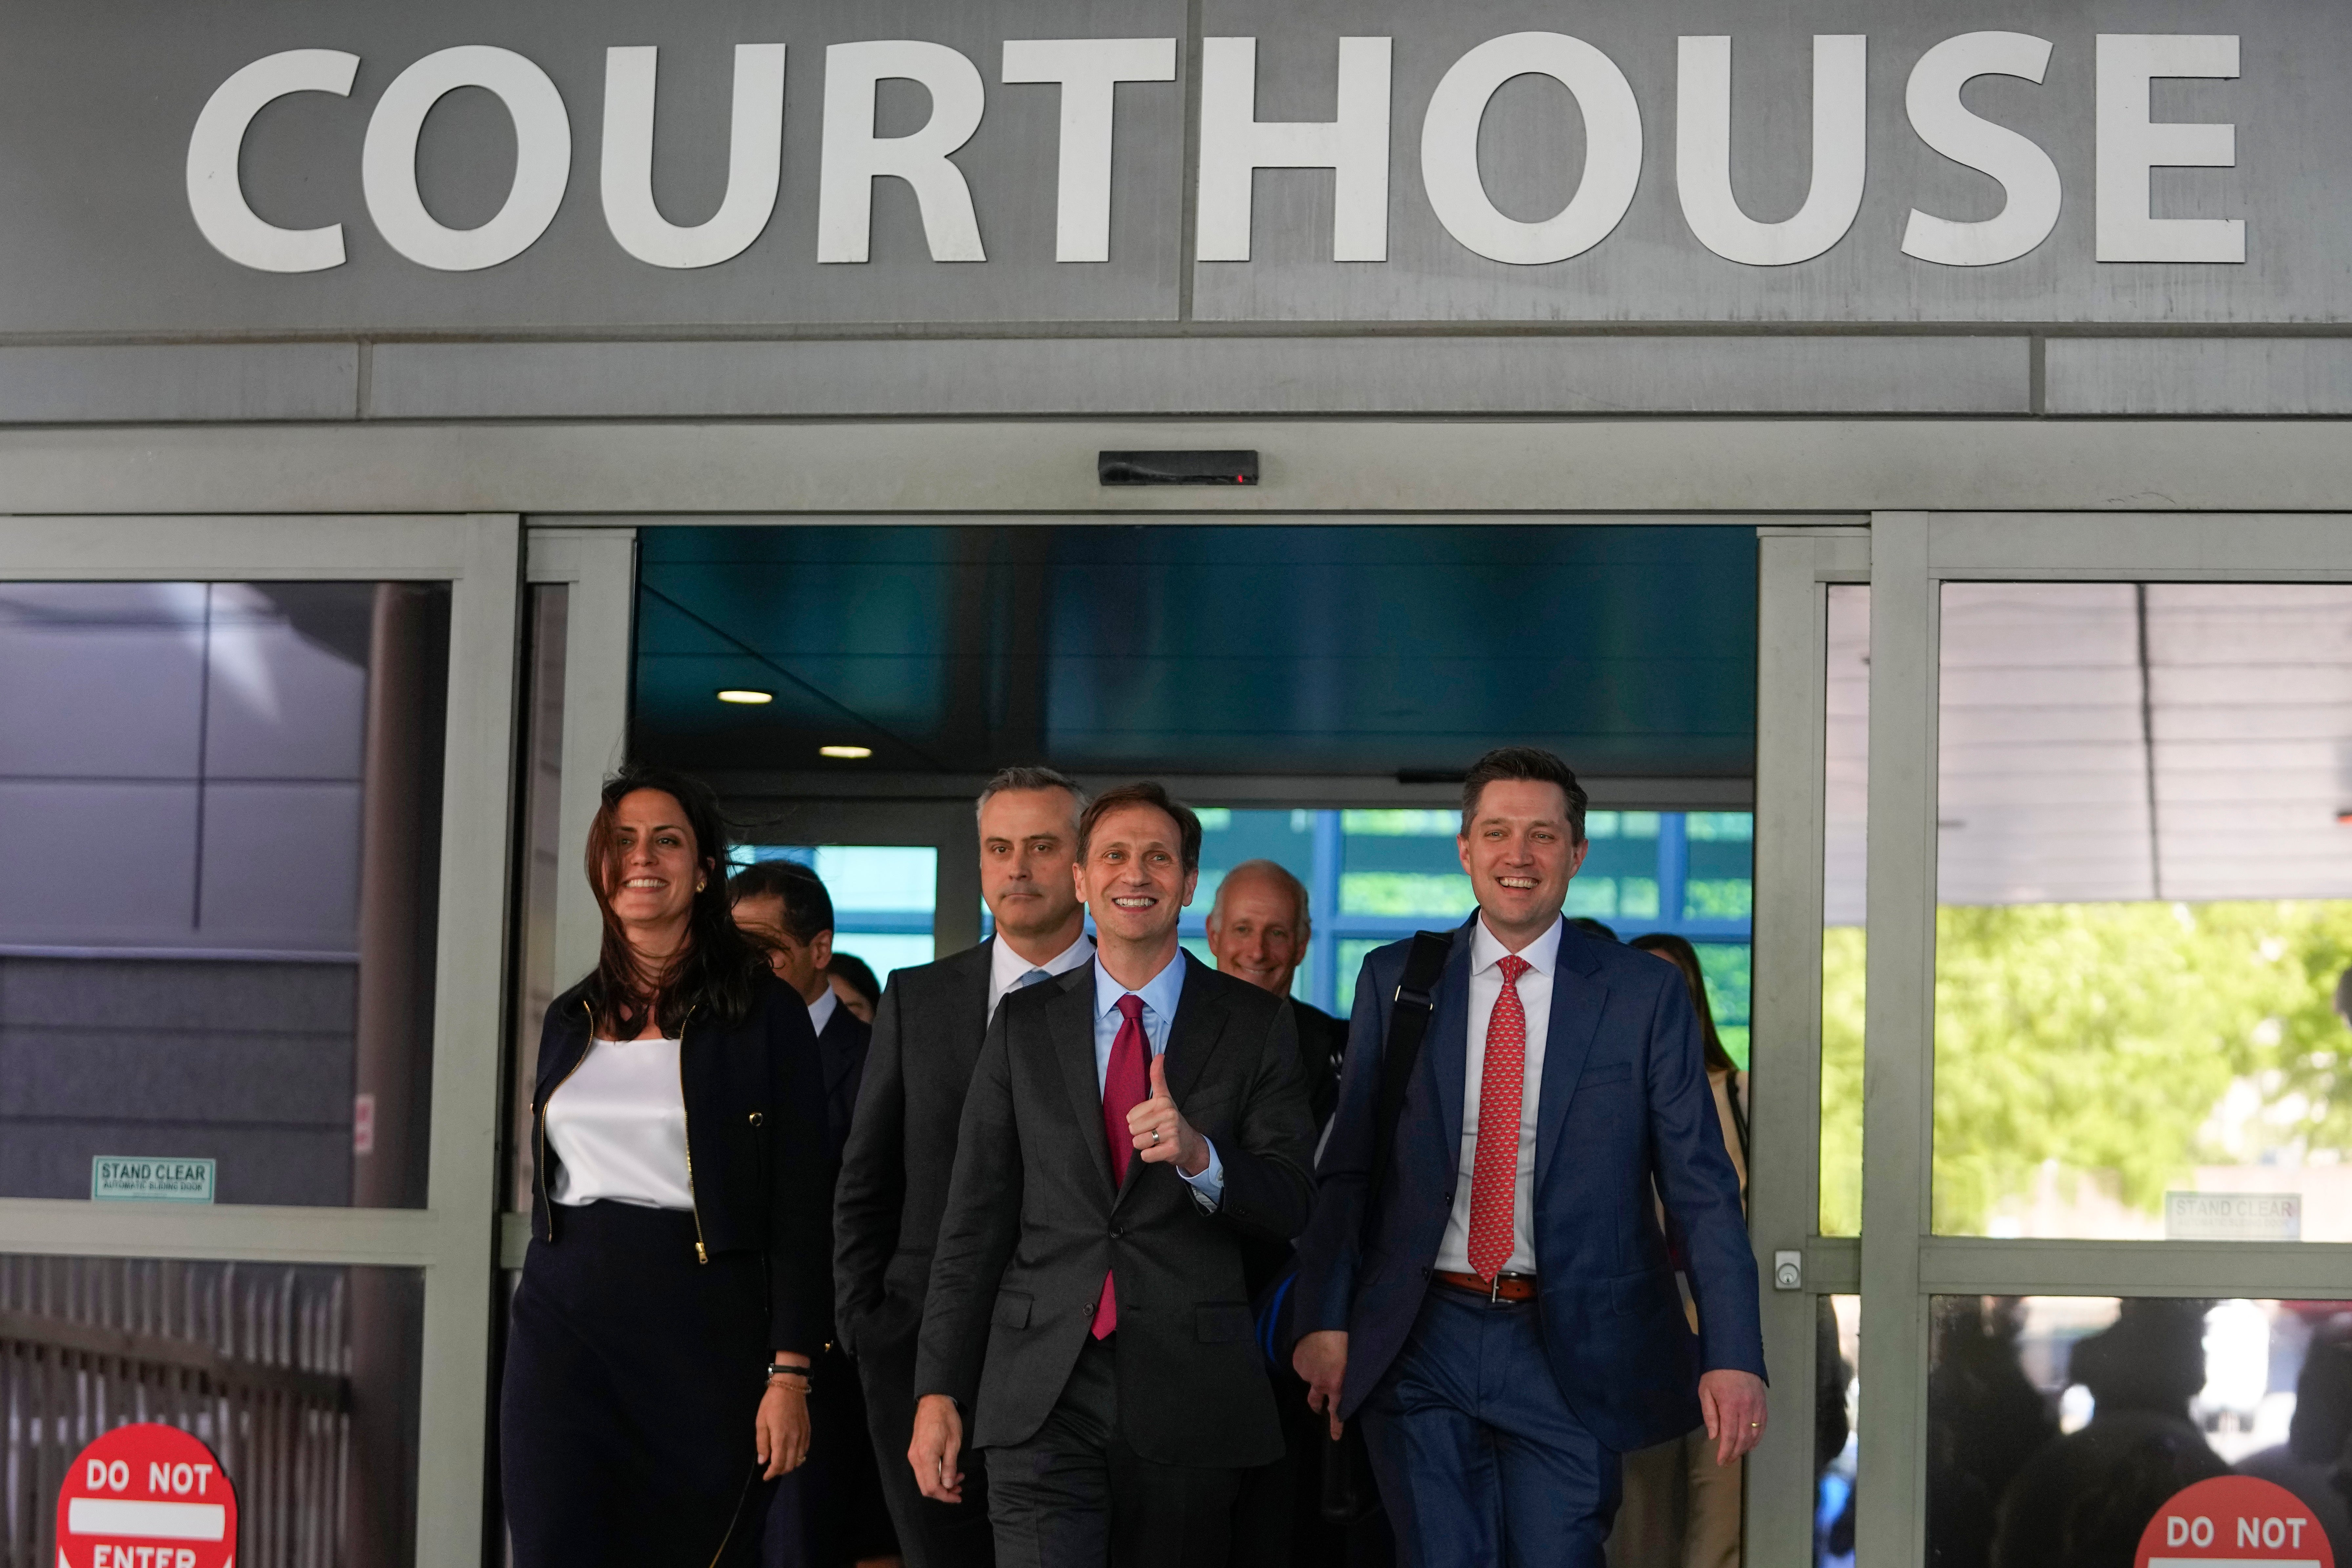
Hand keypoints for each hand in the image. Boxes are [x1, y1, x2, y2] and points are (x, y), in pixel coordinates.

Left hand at [755, 1381, 810, 1478]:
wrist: (790, 1387)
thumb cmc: (771, 1403)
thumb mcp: (761, 1422)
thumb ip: (762, 1443)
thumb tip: (763, 1461)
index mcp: (781, 1438)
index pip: (778, 1464)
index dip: (771, 1473)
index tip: (765, 1477)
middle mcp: (794, 1440)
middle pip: (790, 1465)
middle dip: (779, 1471)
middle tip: (771, 1470)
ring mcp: (803, 1436)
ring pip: (799, 1459)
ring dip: (789, 1465)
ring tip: (780, 1463)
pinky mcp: (808, 1431)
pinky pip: (805, 1450)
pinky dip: (798, 1457)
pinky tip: (791, 1454)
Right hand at [909, 1394, 964, 1502]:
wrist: (934, 1401)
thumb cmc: (946, 1419)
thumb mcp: (954, 1443)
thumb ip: (950, 1466)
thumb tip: (949, 1486)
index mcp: (926, 1456)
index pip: (932, 1488)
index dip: (945, 1496)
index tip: (958, 1496)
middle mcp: (915, 1458)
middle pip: (926, 1488)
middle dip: (943, 1492)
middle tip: (959, 1488)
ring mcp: (913, 1455)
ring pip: (924, 1480)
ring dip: (940, 1484)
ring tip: (957, 1478)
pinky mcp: (914, 1452)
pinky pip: (922, 1471)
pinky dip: (935, 1475)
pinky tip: (947, 1470)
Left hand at [1128, 1054, 1208, 1175]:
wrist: (1190, 1144)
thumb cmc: (1170, 1121)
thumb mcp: (1164, 1099)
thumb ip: (1158, 1079)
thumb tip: (1159, 1055)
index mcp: (1164, 1101)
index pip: (1136, 1108)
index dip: (1141, 1107)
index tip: (1159, 1073)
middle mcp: (1169, 1113)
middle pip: (1132, 1128)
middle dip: (1139, 1133)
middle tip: (1154, 1131)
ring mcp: (1171, 1131)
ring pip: (1137, 1142)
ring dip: (1144, 1145)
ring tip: (1156, 1141)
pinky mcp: (1172, 1148)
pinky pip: (1145, 1155)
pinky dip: (1149, 1155)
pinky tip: (1160, 1150)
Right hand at [1293, 1330, 1348, 1439]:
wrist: (1324, 1324)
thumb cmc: (1345, 1339)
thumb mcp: (1353, 1362)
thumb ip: (1349, 1377)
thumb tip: (1349, 1382)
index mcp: (1336, 1385)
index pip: (1336, 1411)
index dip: (1335, 1425)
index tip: (1335, 1437)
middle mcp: (1319, 1383)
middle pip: (1315, 1402)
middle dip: (1316, 1406)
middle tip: (1319, 1407)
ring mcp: (1305, 1373)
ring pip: (1310, 1378)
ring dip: (1315, 1372)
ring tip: (1321, 1355)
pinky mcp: (1297, 1362)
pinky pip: (1303, 1365)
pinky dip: (1308, 1361)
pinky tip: (1313, 1349)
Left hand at [1698, 1369, 1766, 1465]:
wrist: (1736, 1355)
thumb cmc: (1716, 1373)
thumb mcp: (1705, 1391)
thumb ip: (1710, 1414)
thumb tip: (1714, 1436)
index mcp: (1730, 1405)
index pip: (1730, 1435)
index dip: (1726, 1451)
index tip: (1720, 1461)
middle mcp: (1747, 1408)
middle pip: (1743, 1438)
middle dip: (1734, 1453)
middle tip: (1726, 1461)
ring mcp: (1757, 1407)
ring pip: (1754, 1434)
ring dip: (1745, 1448)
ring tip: (1736, 1455)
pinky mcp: (1764, 1404)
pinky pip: (1762, 1426)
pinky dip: (1757, 1438)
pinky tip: (1750, 1444)